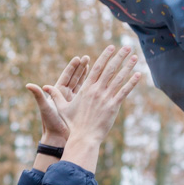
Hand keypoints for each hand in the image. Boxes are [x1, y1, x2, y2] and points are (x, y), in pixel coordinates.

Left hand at [26, 55, 89, 144]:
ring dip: (88, 76)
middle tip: (88, 58)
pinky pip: (87, 96)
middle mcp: (65, 96)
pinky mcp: (80, 108)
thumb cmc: (50, 124)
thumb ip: (38, 96)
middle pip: (74, 79)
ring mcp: (73, 102)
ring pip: (82, 86)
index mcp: (57, 93)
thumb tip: (28, 85)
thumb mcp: (45, 108)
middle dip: (81, 68)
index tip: (78, 58)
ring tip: (95, 66)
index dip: (72, 68)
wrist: (57, 139)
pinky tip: (100, 83)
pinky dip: (92, 89)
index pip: (66, 77)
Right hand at [49, 46, 141, 171]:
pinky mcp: (113, 106)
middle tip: (127, 47)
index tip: (111, 48)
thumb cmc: (72, 124)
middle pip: (109, 69)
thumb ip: (56, 96)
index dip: (105, 56)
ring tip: (134, 57)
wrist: (84, 137)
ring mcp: (106, 98)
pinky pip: (124, 92)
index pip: (97, 68)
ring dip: (127, 66)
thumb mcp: (62, 108)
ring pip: (118, 78)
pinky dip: (132, 83)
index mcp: (86, 88)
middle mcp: (97, 90)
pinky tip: (138, 75)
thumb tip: (45, 87)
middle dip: (119, 57)